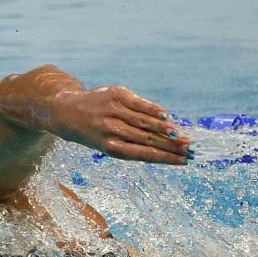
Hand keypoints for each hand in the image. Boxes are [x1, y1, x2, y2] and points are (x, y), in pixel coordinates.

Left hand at [49, 86, 191, 164]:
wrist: (67, 112)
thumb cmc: (94, 132)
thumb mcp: (108, 144)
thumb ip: (133, 145)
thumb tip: (166, 146)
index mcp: (110, 147)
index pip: (144, 154)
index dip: (166, 158)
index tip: (184, 162)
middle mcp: (111, 130)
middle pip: (148, 139)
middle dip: (171, 146)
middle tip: (191, 151)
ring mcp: (113, 111)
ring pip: (146, 122)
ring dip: (167, 130)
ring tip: (183, 137)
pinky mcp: (116, 94)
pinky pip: (140, 103)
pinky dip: (154, 110)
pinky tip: (167, 117)